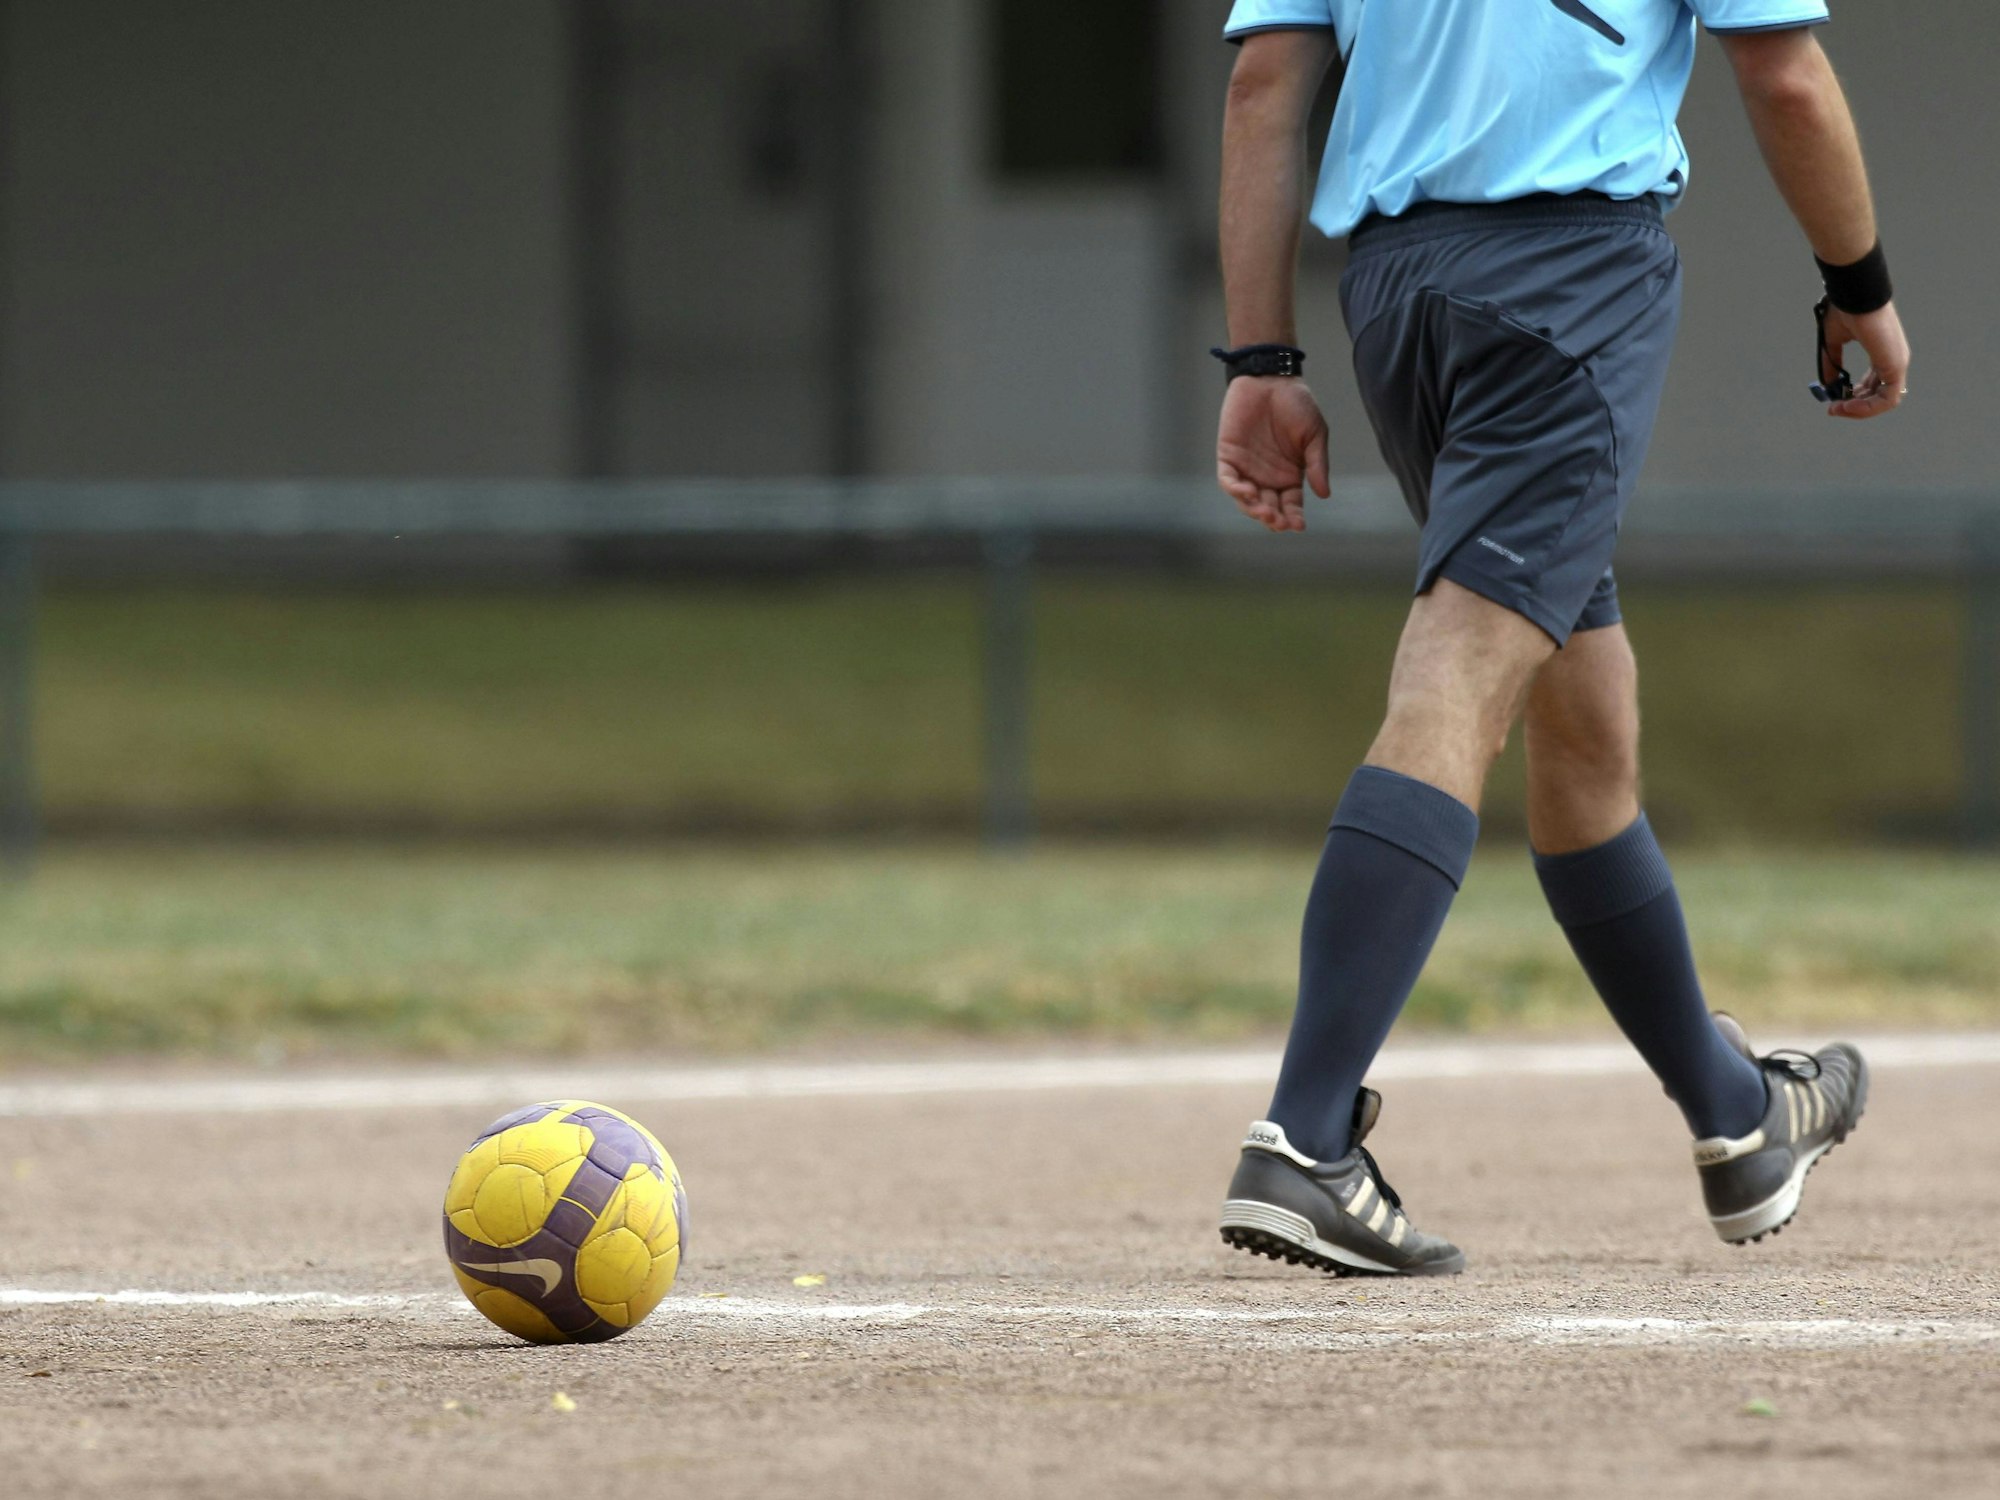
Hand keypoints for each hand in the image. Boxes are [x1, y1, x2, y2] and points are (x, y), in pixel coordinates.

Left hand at [1216, 377, 1330, 531]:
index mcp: (1290, 475)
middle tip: (1279, 522)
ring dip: (1254, 510)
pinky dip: (1235, 489)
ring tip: (1265, 513)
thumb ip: (1317, 463)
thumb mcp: (1314, 434)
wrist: (1271, 378)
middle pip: (1268, 507)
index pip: (1291, 504)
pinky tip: (1246, 493)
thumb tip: (1324, 495)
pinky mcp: (1228, 456)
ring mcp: (1247, 468)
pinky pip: (1228, 480)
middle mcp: (1268, 476)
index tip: (1299, 526)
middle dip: (1273, 519)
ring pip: (1247, 500)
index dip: (1294, 517)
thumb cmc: (1296, 404)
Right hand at [1819, 300, 1909, 419]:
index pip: (1874, 385)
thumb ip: (1832, 365)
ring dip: (1859, 410)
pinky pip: (1887, 399)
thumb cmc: (1845, 311)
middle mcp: (1893, 360)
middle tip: (1832, 408)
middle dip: (1854, 406)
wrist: (1855, 295)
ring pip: (1884, 402)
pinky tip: (1847, 404)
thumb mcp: (1833, 343)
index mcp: (1882, 353)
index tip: (1833, 400)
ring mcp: (1897, 363)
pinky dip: (1867, 407)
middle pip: (1878, 396)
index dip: (1853, 396)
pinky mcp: (1896, 365)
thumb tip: (1828, 387)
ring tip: (1837, 408)